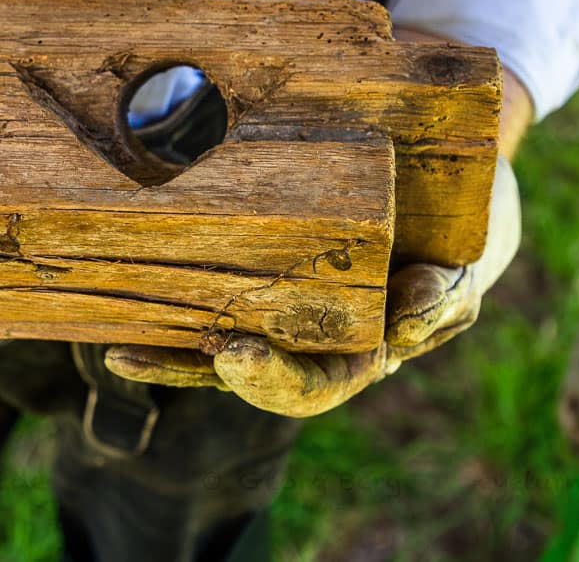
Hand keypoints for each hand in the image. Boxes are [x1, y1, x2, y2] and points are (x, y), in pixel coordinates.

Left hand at [104, 156, 521, 416]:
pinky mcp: (259, 278)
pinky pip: (208, 300)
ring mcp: (282, 315)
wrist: (441, 191)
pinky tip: (124, 302)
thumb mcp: (462, 267)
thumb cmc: (456, 236)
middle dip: (197, 370)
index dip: (271, 381)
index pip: (311, 388)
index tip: (234, 357)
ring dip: (164, 350)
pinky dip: (167, 307)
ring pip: (213, 346)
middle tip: (138, 355)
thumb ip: (439, 299)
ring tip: (115, 349)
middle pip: (245, 375)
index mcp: (361, 353)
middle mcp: (313, 344)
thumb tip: (403, 322)